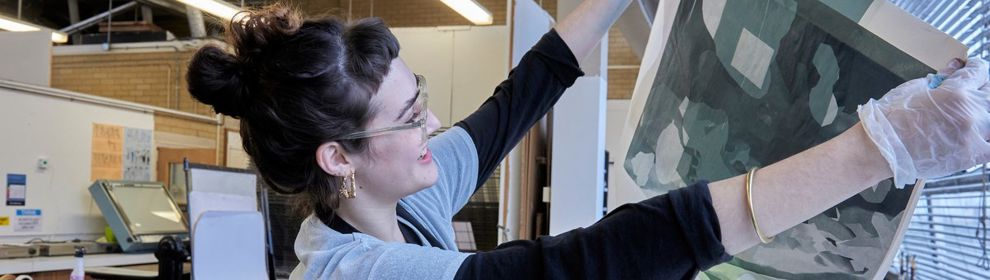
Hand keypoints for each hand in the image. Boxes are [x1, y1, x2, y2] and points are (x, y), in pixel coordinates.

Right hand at [858, 58, 989, 187]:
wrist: (880, 149)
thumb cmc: (889, 119)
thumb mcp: (913, 89)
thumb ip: (940, 79)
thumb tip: (955, 68)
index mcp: (955, 92)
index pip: (980, 71)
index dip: (975, 66)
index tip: (971, 67)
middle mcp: (969, 113)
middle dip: (982, 88)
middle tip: (970, 90)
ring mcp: (972, 136)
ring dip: (984, 113)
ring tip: (971, 115)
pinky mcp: (969, 156)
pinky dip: (988, 140)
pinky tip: (979, 136)